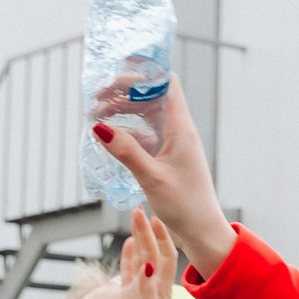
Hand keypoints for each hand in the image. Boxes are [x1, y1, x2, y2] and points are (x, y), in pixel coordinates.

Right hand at [93, 75, 236, 275]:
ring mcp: (174, 144)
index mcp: (182, 129)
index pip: (166, 84)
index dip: (146, 72)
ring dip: (122, 111)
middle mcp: (179, 132)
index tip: (119, 67)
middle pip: (151, 97)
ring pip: (146, 116)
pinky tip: (110, 137)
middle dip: (123, 92)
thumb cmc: (185, 206)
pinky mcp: (168, 158)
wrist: (202, 231)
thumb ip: (126, 151)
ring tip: (96, 116)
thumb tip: (99, 126)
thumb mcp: (151, 178)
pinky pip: (145, 135)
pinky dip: (128, 131)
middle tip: (95, 98)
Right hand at [114, 211, 180, 298]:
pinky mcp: (128, 298)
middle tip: (139, 209)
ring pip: (140, 258)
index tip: (156, 218)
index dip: (162, 237)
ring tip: (135, 218)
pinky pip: (128, 271)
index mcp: (161, 288)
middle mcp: (152, 285)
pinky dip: (128, 256)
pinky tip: (127, 244)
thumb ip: (148, 292)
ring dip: (138, 239)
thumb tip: (148, 266)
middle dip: (147, 231)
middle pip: (151, 252)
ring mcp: (140, 290)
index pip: (164, 256)